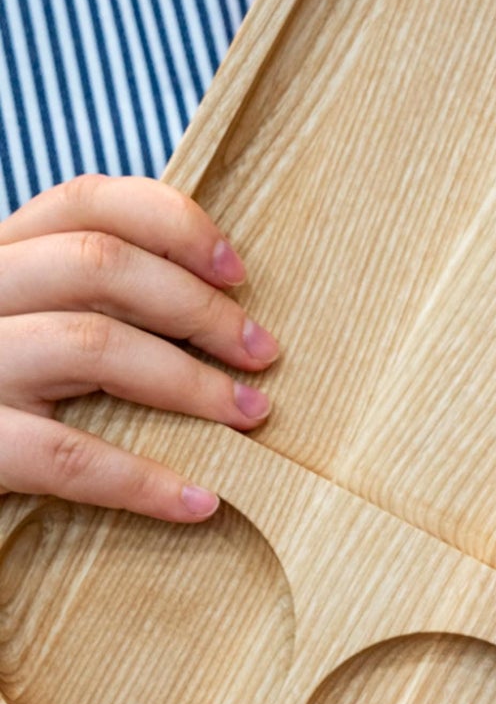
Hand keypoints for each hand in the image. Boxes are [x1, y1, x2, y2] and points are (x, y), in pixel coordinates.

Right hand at [0, 176, 279, 522]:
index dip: (174, 227)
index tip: (238, 272)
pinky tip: (199, 501)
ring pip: (91, 345)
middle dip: (200, 308)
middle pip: (99, 265)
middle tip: (263, 353)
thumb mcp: (44, 328)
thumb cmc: (18, 403)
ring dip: (191, 382)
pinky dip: (144, 480)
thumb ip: (102, 299)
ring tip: (250, 414)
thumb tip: (226, 296)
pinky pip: (66, 456)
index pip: (86, 202)